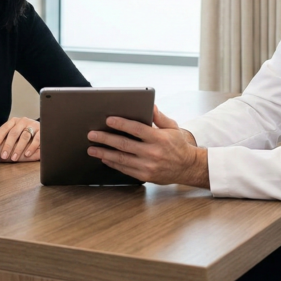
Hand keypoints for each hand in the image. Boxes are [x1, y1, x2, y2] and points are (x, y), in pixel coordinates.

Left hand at [0, 117, 39, 162]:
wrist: (44, 129)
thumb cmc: (26, 134)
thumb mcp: (16, 133)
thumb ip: (8, 137)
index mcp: (15, 121)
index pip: (5, 127)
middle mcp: (23, 121)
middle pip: (14, 133)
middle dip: (8, 145)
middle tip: (4, 156)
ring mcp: (33, 125)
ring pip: (24, 136)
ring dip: (18, 148)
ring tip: (14, 158)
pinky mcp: (42, 130)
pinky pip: (36, 139)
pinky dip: (31, 147)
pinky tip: (27, 154)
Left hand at [86, 107, 208, 186]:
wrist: (189, 168)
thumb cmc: (179, 145)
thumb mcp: (173, 127)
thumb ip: (159, 117)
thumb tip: (150, 105)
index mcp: (159, 138)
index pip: (136, 129)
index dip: (121, 124)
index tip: (108, 120)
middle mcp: (152, 153)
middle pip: (124, 144)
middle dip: (105, 139)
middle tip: (92, 134)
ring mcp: (148, 166)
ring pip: (121, 159)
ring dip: (104, 153)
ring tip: (92, 149)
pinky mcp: (145, 176)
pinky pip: (125, 169)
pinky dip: (113, 163)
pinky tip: (104, 158)